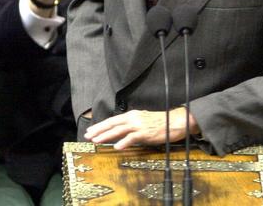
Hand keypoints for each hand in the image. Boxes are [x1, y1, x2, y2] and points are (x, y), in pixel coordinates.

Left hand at [84, 108, 198, 149]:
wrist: (174, 122)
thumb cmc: (159, 123)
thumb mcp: (141, 121)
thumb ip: (130, 126)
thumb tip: (119, 133)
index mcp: (130, 115)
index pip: (111, 121)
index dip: (100, 126)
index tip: (90, 131)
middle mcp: (132, 118)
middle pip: (111, 124)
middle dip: (98, 130)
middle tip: (87, 136)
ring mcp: (138, 125)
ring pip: (118, 130)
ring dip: (106, 136)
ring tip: (96, 141)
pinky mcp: (145, 133)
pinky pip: (132, 138)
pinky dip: (124, 142)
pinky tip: (117, 147)